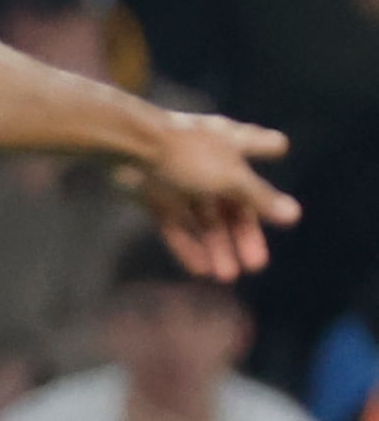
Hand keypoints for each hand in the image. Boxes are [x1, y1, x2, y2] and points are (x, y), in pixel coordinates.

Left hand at [132, 111, 299, 279]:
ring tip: (227, 276)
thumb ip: (260, 198)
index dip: (265, 145)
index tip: (279, 148)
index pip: (255, 143)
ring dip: (216, 246)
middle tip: (256, 265)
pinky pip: (175, 225)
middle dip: (244, 234)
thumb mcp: (231, 179)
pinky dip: (187, 245)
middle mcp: (206, 162)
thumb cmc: (188, 156)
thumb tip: (293, 215)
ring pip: (203, 218)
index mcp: (229, 145)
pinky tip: (200, 270)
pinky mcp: (154, 196)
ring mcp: (178, 180)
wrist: (126, 147)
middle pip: (232, 201)